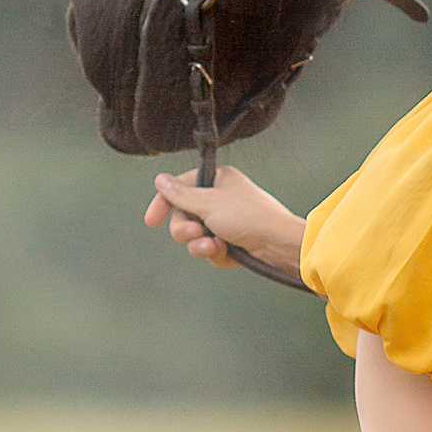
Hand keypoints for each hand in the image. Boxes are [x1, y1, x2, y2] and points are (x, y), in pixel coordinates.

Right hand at [144, 165, 302, 272]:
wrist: (279, 245)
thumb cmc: (248, 216)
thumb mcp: (209, 203)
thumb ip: (180, 194)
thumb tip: (160, 179)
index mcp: (217, 180)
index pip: (180, 187)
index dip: (164, 203)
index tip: (152, 221)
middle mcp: (220, 199)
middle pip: (183, 215)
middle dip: (185, 229)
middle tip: (195, 232)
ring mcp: (225, 222)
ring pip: (194, 236)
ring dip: (198, 243)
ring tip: (213, 245)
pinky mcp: (231, 243)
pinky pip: (209, 249)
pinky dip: (213, 252)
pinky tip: (225, 251)